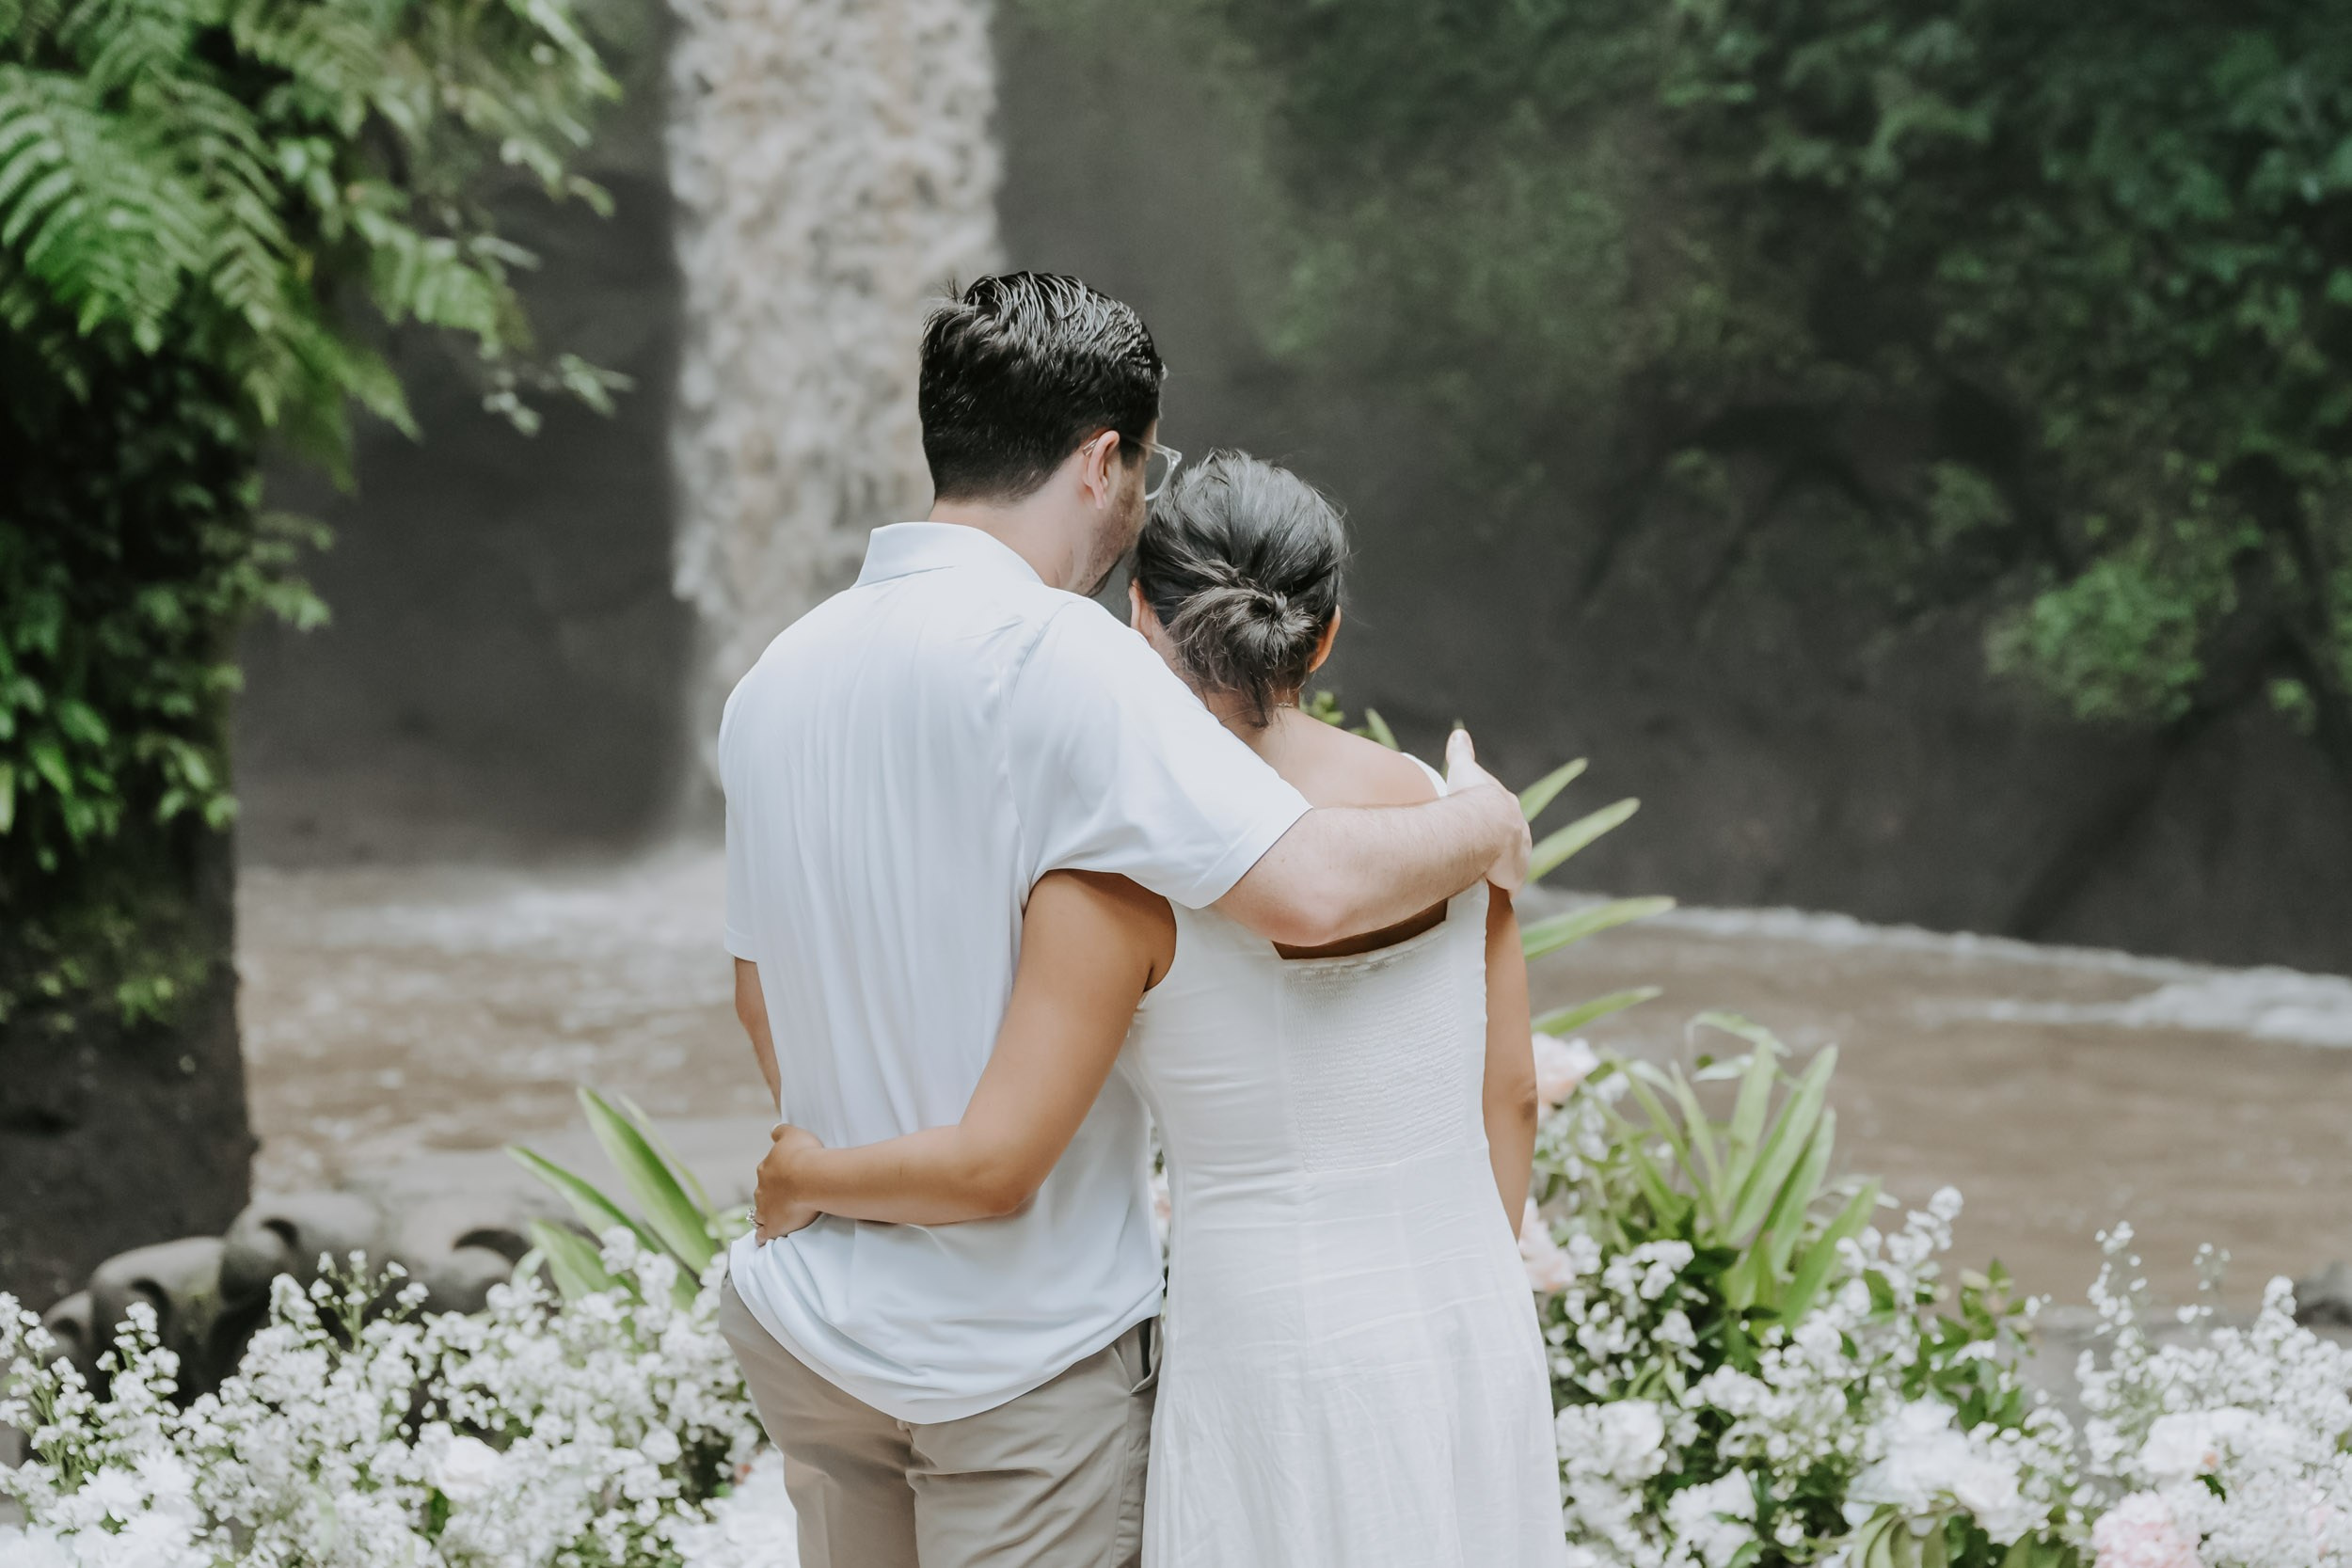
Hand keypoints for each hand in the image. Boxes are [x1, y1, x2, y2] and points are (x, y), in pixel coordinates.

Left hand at [753, 1123, 825, 1241]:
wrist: (812, 1178)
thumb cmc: (805, 1154)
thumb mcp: (794, 1134)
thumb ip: (781, 1131)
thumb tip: (773, 1130)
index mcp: (766, 1168)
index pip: (768, 1171)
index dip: (778, 1174)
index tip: (789, 1176)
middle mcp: (762, 1189)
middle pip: (763, 1192)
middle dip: (772, 1194)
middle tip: (788, 1196)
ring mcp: (766, 1209)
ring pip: (760, 1213)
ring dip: (767, 1214)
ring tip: (779, 1216)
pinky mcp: (773, 1227)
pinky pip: (763, 1235)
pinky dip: (763, 1236)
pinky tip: (765, 1239)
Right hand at [1446, 728, 1531, 892]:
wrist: (1483, 826)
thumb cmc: (1470, 797)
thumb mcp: (1464, 770)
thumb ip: (1461, 752)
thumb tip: (1458, 733)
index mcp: (1509, 809)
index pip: (1503, 817)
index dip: (1492, 823)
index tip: (1480, 828)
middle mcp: (1520, 833)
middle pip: (1509, 843)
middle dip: (1498, 849)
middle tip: (1478, 855)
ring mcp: (1519, 857)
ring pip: (1509, 866)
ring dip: (1498, 871)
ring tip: (1478, 876)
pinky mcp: (1513, 879)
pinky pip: (1505, 888)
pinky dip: (1498, 890)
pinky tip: (1486, 893)